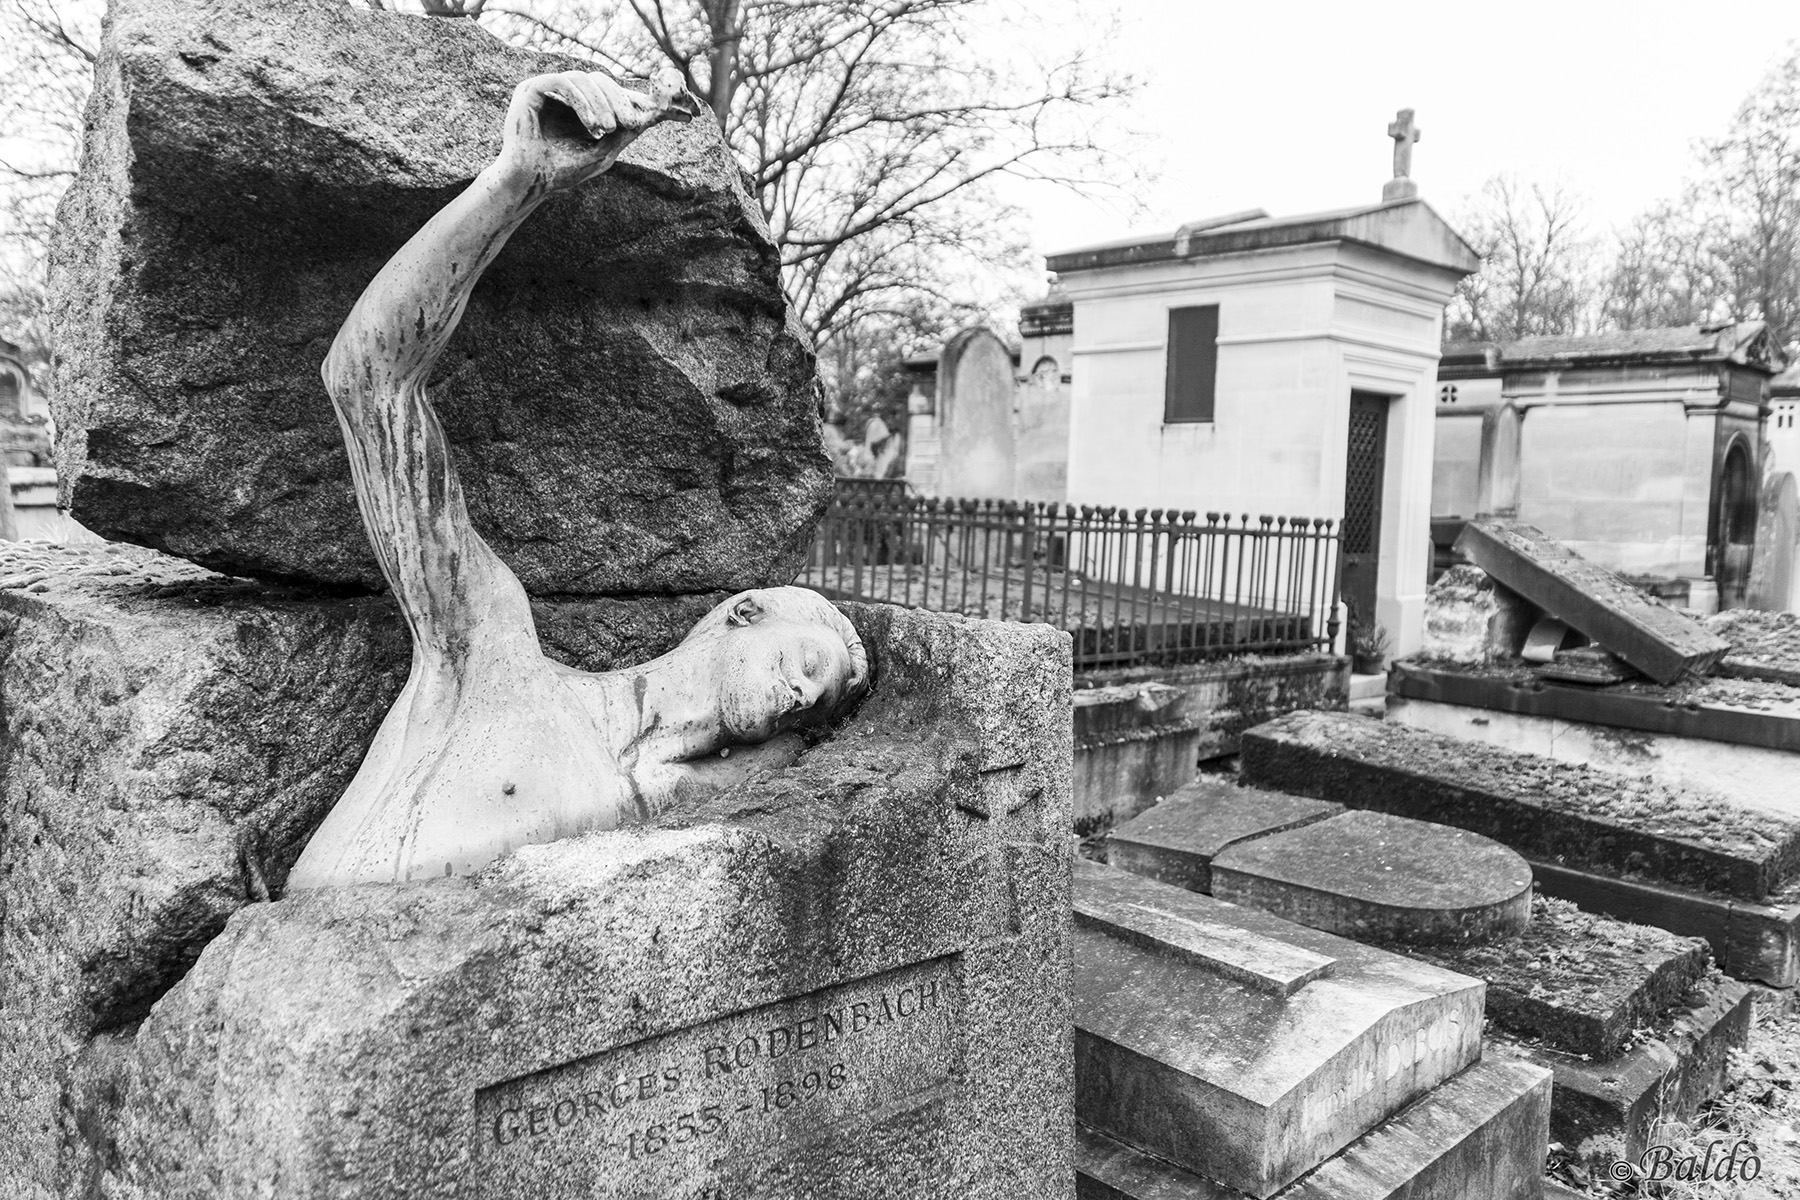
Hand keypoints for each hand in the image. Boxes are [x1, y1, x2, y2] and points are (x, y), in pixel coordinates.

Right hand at [497, 67, 699, 193]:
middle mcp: (568, 93)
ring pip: (586, 79)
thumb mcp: (606, 151)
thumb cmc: (564, 170)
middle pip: (603, 81)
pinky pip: (564, 81)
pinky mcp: (532, 89)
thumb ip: (628, 130)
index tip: (680, 111)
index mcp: (585, 106)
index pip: (616, 93)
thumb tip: (658, 111)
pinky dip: (582, 101)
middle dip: (621, 100)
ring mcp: (550, 89)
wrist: (529, 182)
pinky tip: (593, 125)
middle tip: (633, 123)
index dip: (645, 99)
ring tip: (607, 130)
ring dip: (602, 102)